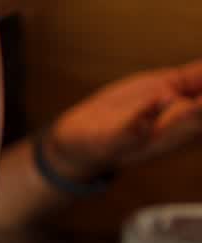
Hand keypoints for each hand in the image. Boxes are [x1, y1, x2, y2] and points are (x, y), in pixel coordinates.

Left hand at [46, 59, 201, 180]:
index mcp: (190, 118)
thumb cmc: (125, 112)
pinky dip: (146, 116)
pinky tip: (157, 100)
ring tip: (201, 103)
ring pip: (178, 128)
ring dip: (195, 114)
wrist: (77, 139)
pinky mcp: (117, 140)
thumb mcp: (167, 87)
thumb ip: (196, 78)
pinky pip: (134, 130)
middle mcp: (175, 132)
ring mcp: (147, 138)